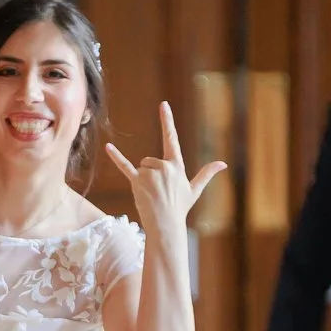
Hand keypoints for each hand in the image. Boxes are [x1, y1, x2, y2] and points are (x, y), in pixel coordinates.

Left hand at [105, 102, 225, 236]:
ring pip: (142, 167)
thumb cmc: (180, 208)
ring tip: (151, 194)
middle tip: (159, 191)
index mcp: (176, 165)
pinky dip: (116, 157)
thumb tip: (223, 164)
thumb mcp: (195, 189)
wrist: (165, 225)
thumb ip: (207, 173)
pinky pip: (124, 166)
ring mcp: (149, 174)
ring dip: (144, 179)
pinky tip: (108, 147)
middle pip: (151, 159)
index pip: (171, 138)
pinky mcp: (137, 181)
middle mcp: (163, 166)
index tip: (163, 105)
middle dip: (153, 173)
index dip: (167, 121)